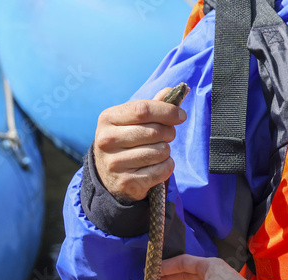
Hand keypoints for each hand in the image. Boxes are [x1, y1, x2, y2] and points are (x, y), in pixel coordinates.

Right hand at [93, 88, 187, 202]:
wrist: (109, 177)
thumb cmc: (126, 141)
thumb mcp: (132, 121)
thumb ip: (153, 105)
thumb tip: (172, 91)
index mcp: (108, 118)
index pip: (143, 109)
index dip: (167, 111)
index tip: (181, 116)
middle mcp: (107, 140)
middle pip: (155, 131)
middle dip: (169, 133)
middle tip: (167, 136)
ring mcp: (115, 163)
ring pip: (161, 152)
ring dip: (166, 152)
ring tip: (157, 152)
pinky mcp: (126, 182)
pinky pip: (162, 170)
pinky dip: (166, 167)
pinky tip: (156, 166)